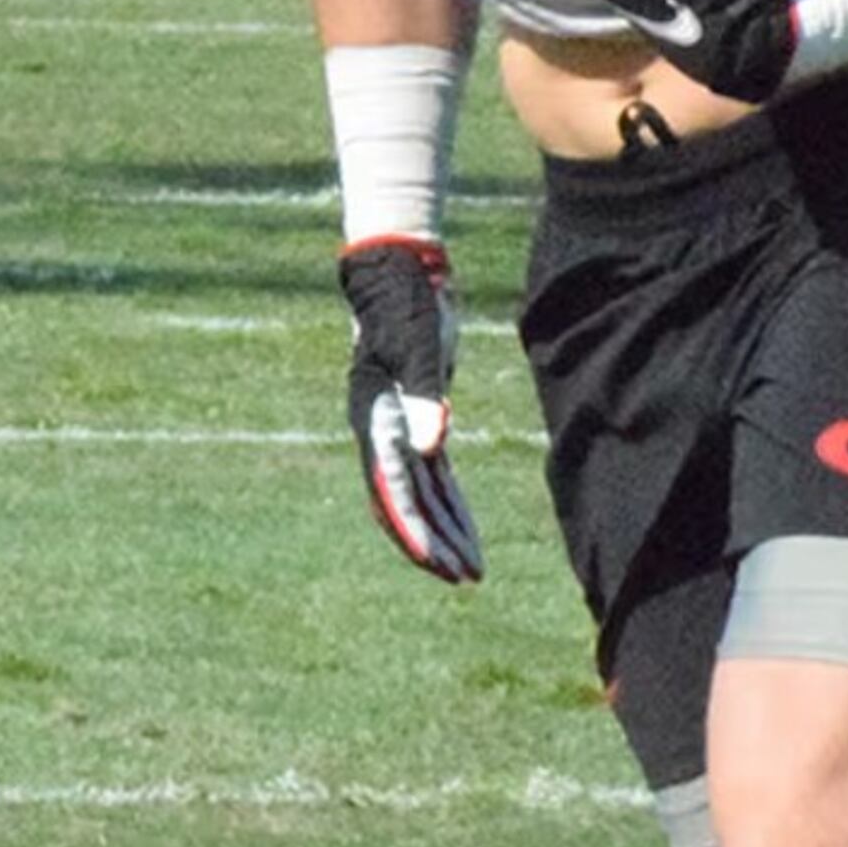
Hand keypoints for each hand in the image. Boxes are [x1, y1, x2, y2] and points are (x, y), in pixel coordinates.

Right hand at [339, 235, 481, 583]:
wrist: (398, 269)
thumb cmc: (406, 303)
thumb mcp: (419, 348)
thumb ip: (424, 398)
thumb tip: (431, 450)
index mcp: (376, 420)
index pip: (393, 490)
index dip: (414, 531)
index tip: (437, 563)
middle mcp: (382, 430)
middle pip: (404, 503)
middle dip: (432, 543)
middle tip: (463, 577)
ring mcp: (399, 425)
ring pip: (420, 494)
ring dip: (443, 530)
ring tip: (471, 568)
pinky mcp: (419, 415)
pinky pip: (432, 474)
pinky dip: (449, 502)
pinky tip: (465, 526)